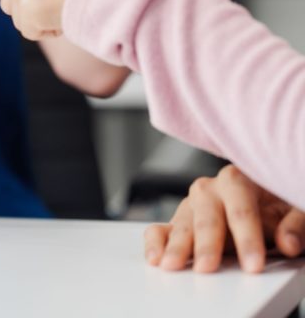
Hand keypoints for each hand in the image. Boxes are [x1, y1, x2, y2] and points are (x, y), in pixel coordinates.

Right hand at [145, 165, 304, 272]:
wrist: (263, 202)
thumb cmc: (277, 203)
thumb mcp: (294, 209)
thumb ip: (295, 225)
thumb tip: (289, 242)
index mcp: (238, 180)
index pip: (241, 209)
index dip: (246, 237)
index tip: (253, 264)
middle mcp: (209, 189)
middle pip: (206, 216)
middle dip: (206, 244)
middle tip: (207, 267)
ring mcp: (191, 206)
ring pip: (182, 224)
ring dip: (177, 246)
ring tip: (173, 265)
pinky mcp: (180, 222)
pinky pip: (161, 228)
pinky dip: (155, 242)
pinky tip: (155, 257)